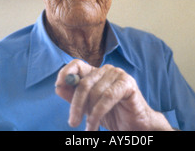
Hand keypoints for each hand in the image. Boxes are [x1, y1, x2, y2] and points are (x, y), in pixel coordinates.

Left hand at [55, 59, 173, 130]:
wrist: (135, 126)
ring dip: (90, 115)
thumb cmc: (113, 115)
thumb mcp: (89, 107)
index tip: (58, 85)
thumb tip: (58, 86)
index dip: (66, 72)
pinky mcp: (127, 83)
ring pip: (95, 92)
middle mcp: (106, 70)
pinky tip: (95, 125)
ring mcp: (118, 74)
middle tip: (73, 122)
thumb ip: (74, 96)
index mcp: (96, 73)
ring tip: (90, 129)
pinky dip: (98, 112)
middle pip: (84, 82)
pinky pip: (107, 97)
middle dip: (76, 104)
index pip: (77, 65)